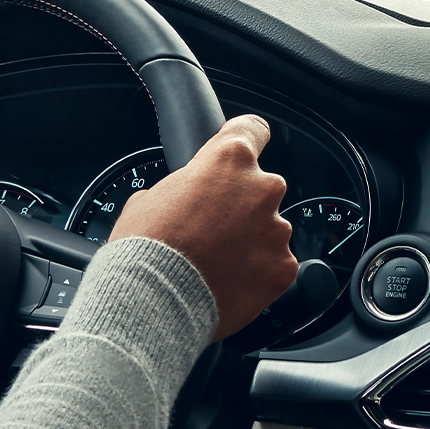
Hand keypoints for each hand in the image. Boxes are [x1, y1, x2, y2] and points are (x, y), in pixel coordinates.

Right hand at [109, 115, 297, 340]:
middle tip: (211, 227)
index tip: (244, 148)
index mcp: (227, 160)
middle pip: (261, 186)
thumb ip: (179, 189)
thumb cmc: (145, 247)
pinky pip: (275, 264)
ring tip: (216, 262)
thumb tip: (181, 201)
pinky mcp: (283, 267)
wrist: (153, 298)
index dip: (245, 138)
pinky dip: (257, 272)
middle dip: (241, 204)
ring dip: (249, 240)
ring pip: (269, 229)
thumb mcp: (148, 200)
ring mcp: (276, 230)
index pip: (252, 129)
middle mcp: (261, 189)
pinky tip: (229, 281)